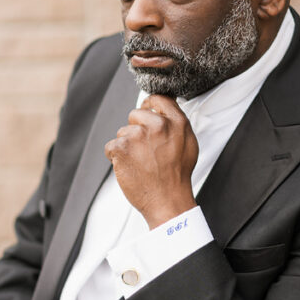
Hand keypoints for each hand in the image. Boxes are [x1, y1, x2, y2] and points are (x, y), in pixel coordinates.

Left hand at [104, 95, 198, 227]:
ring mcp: (138, 135)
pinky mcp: (121, 148)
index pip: (157, 98)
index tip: (146, 113)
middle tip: (145, 150)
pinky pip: (111, 146)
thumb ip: (176, 124)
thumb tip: (164, 109)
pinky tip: (130, 168)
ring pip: (123, 132)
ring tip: (140, 162)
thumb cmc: (177, 176)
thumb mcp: (188, 144)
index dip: (149, 106)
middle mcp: (158, 125)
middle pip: (135, 114)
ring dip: (127, 146)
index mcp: (177, 122)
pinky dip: (116, 158)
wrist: (167, 201)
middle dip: (136, 129)